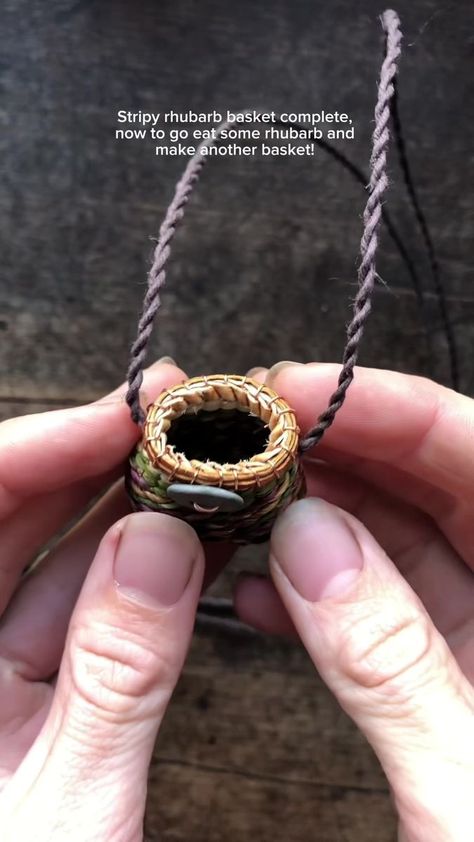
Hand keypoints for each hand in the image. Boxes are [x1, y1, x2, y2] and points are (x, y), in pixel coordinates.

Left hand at [0, 359, 230, 840]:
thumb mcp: (69, 810)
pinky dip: (132, 571)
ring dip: (115, 508)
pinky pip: (77, 610)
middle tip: (161, 421)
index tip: (116, 419)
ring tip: (181, 468)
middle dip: (82, 461)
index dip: (33, 454)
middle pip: (1, 522)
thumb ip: (117, 675)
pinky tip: (181, 538)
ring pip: (43, 558)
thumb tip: (161, 547)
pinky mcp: (31, 694)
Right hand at [236, 363, 473, 841]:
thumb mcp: (471, 793)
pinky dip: (319, 592)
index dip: (401, 412)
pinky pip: (382, 611)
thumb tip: (310, 545)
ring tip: (249, 501)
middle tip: (260, 433)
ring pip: (404, 543)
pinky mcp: (450, 684)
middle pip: (444, 486)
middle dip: (346, 452)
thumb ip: (391, 661)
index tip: (307, 393)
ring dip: (322, 517)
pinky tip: (261, 587)